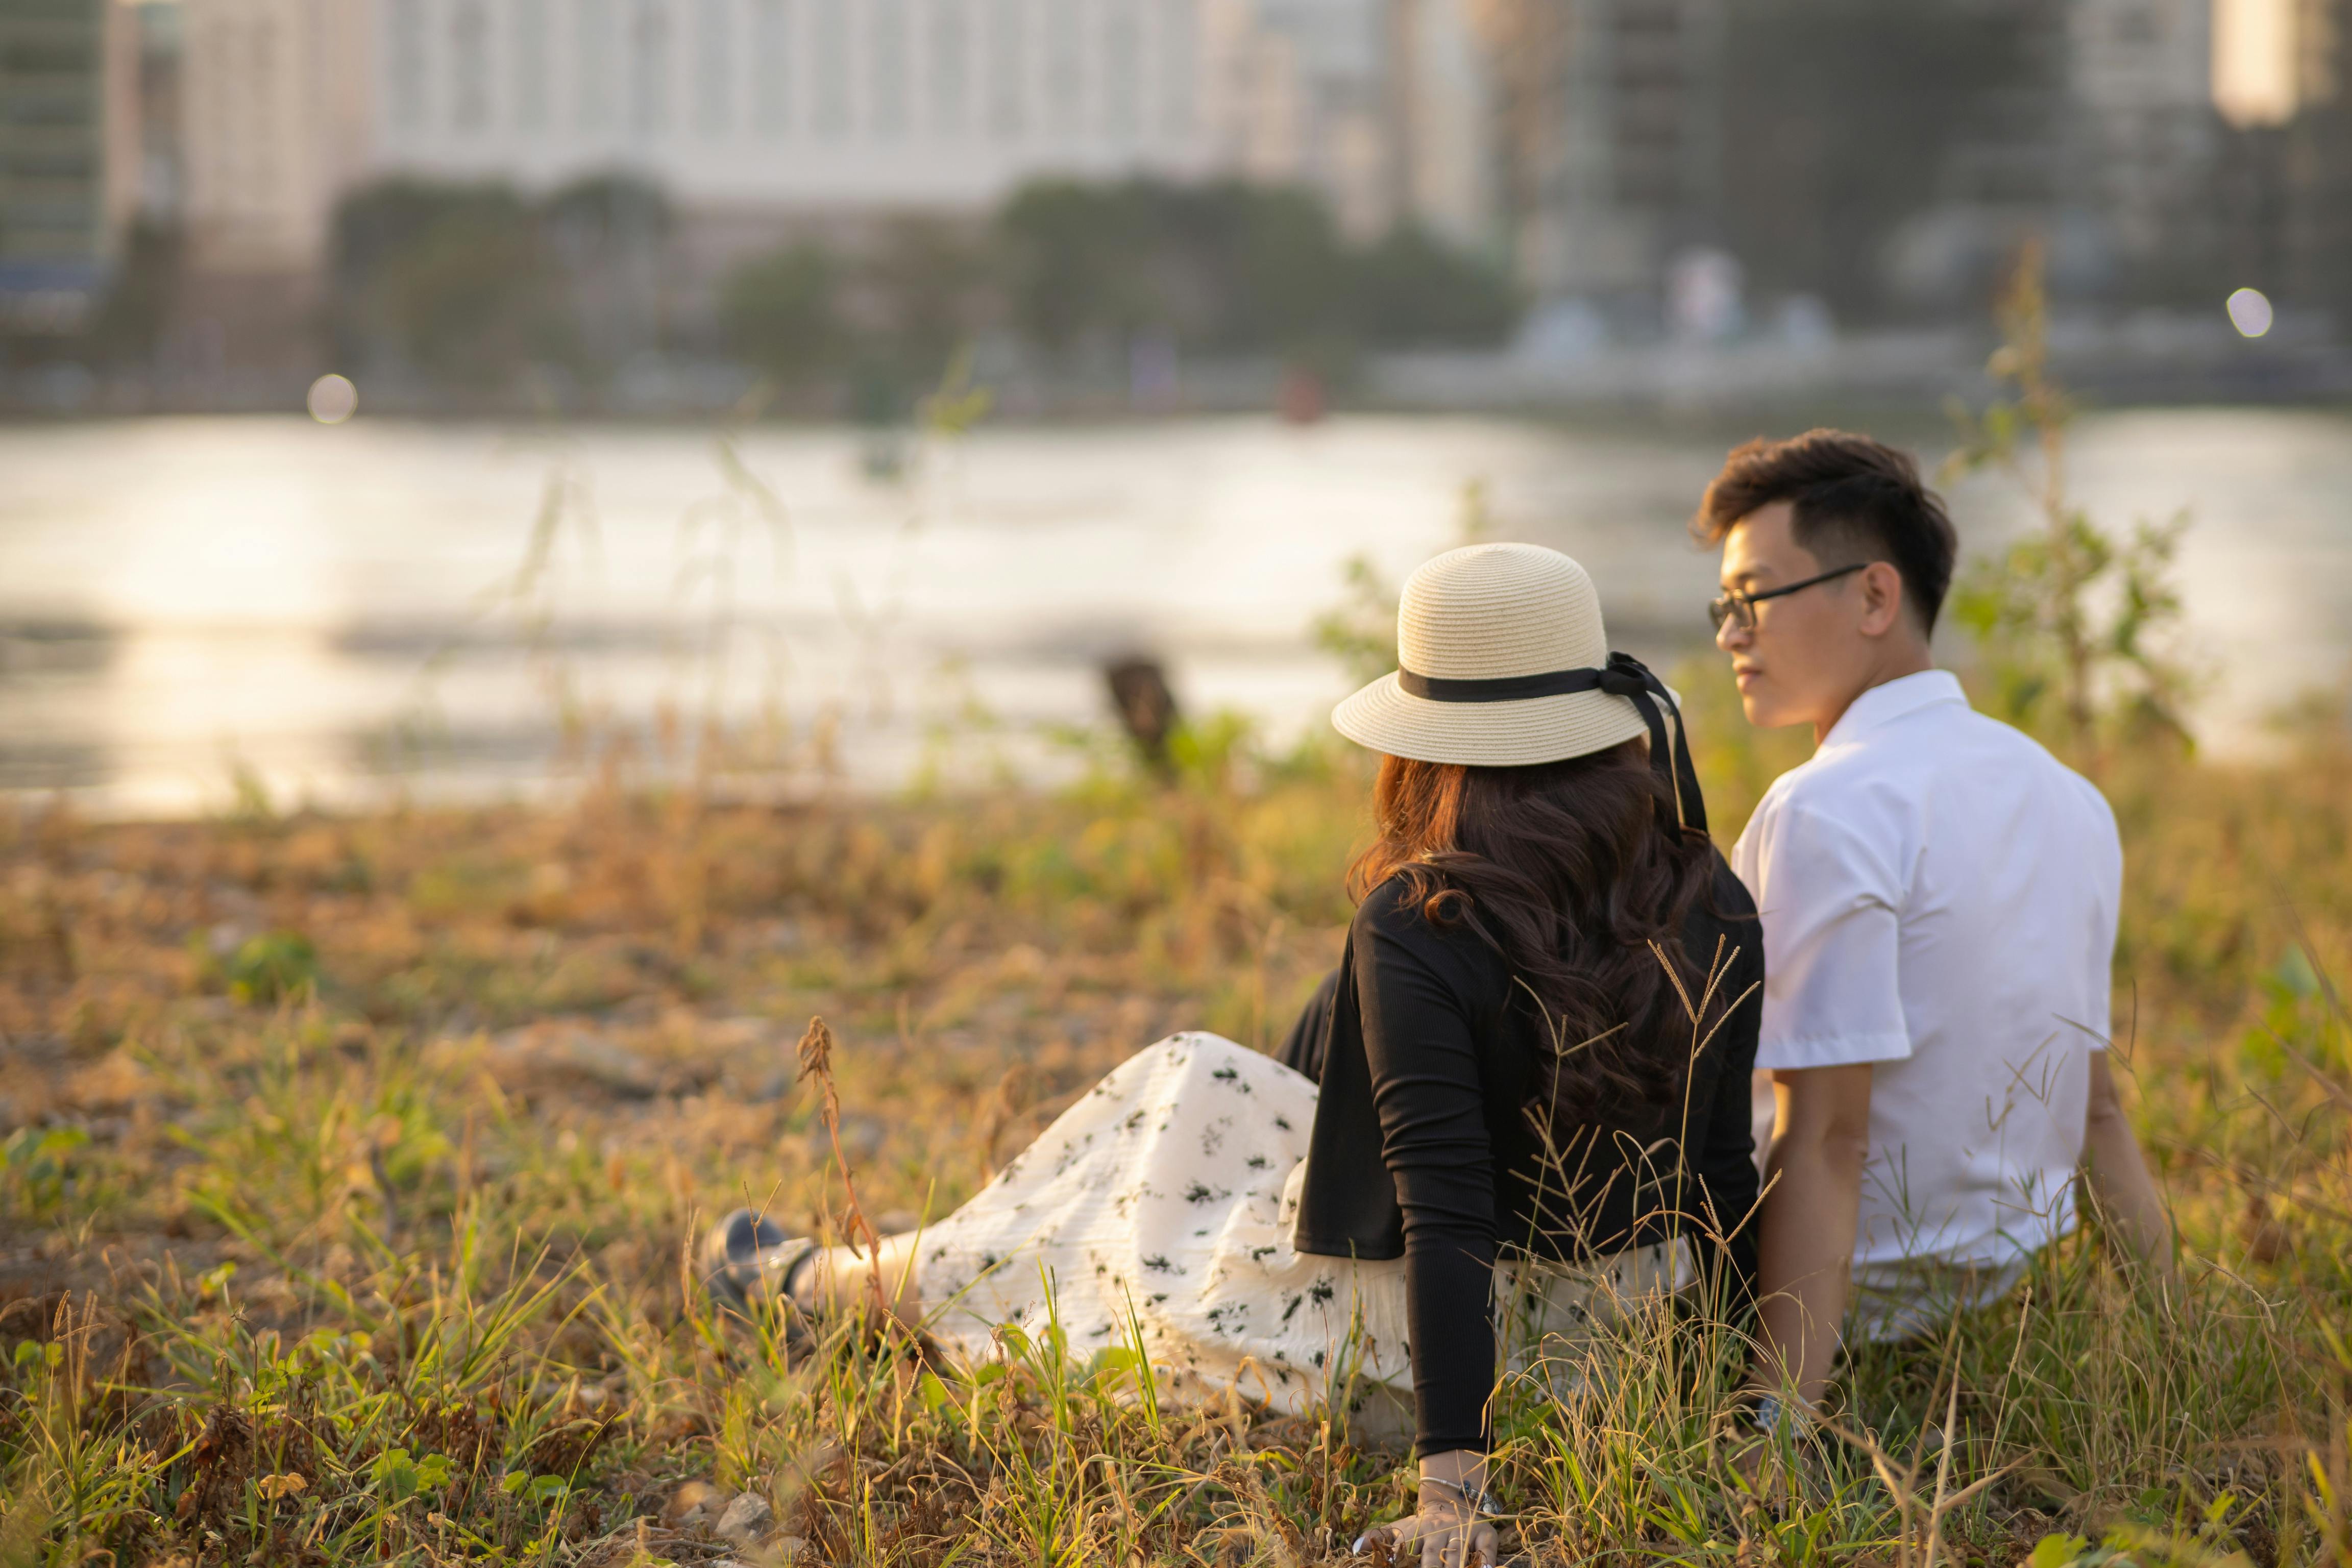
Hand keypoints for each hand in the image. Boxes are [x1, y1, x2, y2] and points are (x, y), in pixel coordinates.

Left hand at [1355, 1491, 1498, 1567]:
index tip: (1398, 1565)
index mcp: (1418, 1531)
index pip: (1408, 1550)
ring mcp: (1464, 1531)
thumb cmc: (1422, 1527)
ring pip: (1459, 1552)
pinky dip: (1487, 1558)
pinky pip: (1486, 1547)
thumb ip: (1379, 1538)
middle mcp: (1440, 1531)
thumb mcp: (1401, 1528)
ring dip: (1456, 1567)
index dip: (1402, 1560)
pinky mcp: (1485, 1533)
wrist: (1453, 1502)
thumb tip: (1354, 1548)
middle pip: (1434, 1556)